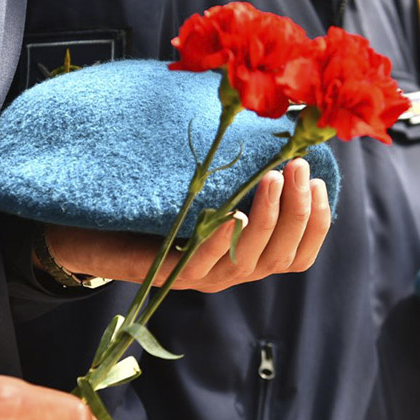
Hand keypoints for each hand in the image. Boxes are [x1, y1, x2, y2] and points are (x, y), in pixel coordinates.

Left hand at [46, 158, 330, 291]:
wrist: (100, 232)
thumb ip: (243, 180)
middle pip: (281, 256)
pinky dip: (222, 241)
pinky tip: (234, 214)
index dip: (317, 224)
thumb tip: (280, 142)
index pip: (298, 255)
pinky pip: (203, 265)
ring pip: (250, 261)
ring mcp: (203, 277)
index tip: (319, 182)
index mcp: (248, 255)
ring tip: (271, 177)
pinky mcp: (172, 275)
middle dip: (298, 211)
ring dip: (267, 218)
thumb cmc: (162, 206)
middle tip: (298, 167)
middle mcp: (232, 271)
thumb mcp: (212, 190)